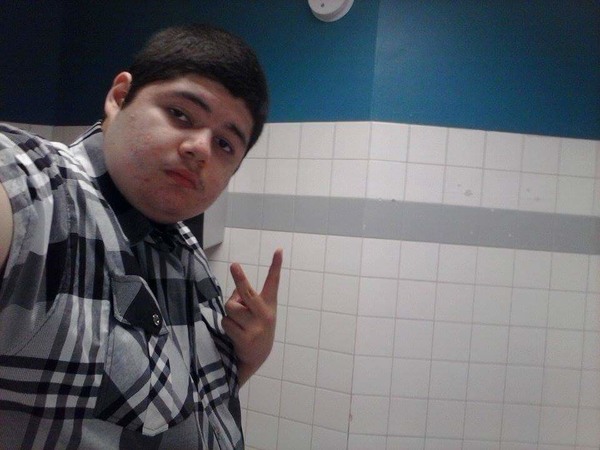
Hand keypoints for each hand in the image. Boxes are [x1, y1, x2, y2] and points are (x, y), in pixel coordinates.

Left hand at [222, 248, 282, 385]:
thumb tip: (236, 290)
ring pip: (231, 307)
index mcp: (269, 304)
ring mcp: (255, 327)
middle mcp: (265, 314)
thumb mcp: (257, 312)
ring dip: (229, 313)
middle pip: (248, 292)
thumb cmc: (254, 326)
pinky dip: (227, 326)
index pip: (273, 281)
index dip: (276, 265)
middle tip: (234, 264)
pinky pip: (226, 322)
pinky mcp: (245, 338)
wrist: (256, 356)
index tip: (278, 250)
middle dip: (240, 278)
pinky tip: (236, 333)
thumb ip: (246, 299)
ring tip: (237, 322)